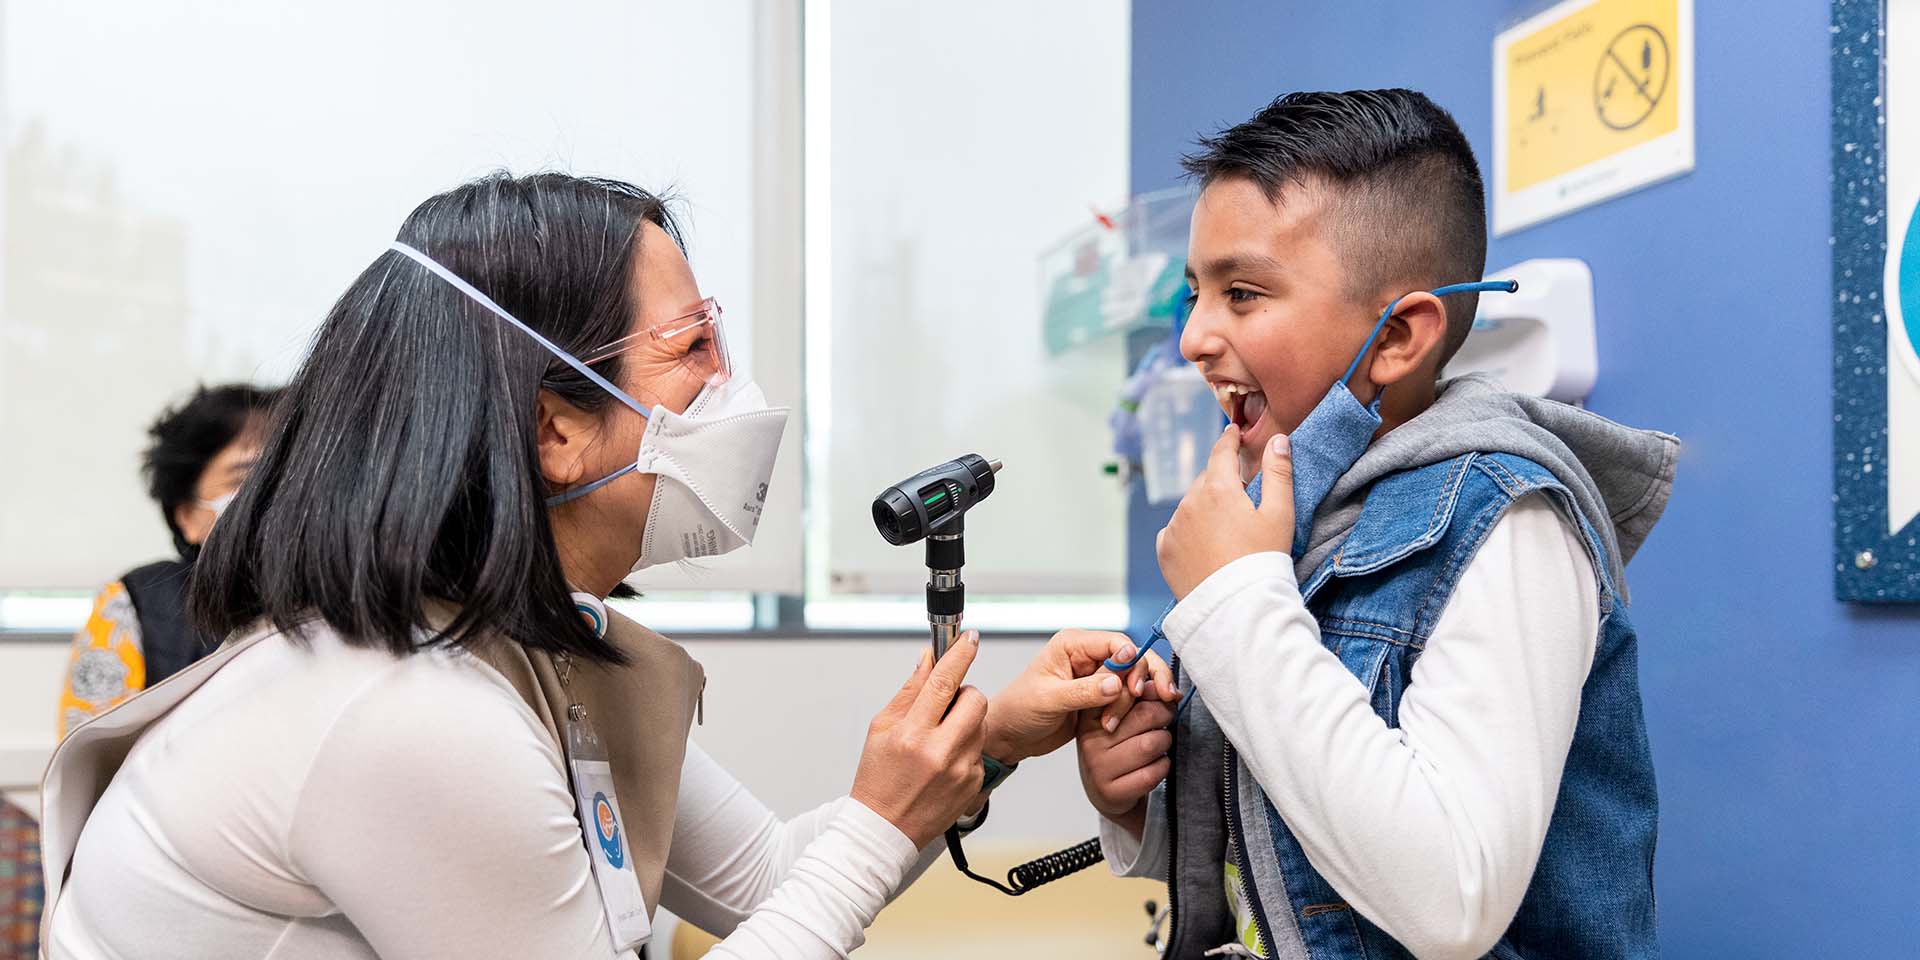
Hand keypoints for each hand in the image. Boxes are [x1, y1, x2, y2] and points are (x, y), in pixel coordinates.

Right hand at [850, 633, 988, 847]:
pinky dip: (966, 748)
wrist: (884, 829)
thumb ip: (909, 691)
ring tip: (941, 737)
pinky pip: (979, 750)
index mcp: (912, 734)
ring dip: (966, 721)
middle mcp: (939, 752)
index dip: (959, 655)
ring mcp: (960, 770)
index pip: (943, 682)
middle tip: (948, 703)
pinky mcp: (973, 784)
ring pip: (981, 724)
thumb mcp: (881, 728)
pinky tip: (944, 762)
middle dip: (965, 693)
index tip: (969, 638)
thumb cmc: (878, 778)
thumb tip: (929, 658)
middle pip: (975, 700)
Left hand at [985, 629, 1161, 763]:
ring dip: (1135, 702)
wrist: (1011, 735)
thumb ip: (1084, 691)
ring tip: (1112, 724)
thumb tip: (1117, 683)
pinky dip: (1133, 710)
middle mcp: (1088, 655)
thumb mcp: (1049, 700)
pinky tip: (1123, 725)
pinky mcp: (1102, 696)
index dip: (1133, 662)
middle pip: (1134, 658)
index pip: (1117, 643)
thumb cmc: (1019, 710)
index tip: (1136, 688)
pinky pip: (1128, 698)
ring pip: (1135, 679)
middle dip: (1142, 681)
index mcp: (1073, 644)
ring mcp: (1097, 676)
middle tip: (1148, 702)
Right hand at [1077, 698, 1175, 839]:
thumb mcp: (1124, 714)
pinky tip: (1154, 764)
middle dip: (1165, 713)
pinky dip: (1163, 766)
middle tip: (1167, 716)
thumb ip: (1142, 693)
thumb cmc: (1119, 745)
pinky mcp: (1112, 791)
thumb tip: (1164, 687)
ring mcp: (1098, 767)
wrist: (1107, 791)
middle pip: (1145, 714)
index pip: (1123, 688)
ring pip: (1152, 744)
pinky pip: (1153, 772)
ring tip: (1159, 742)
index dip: (1149, 688)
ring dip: (1165, 741)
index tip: (1159, 692)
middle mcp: (1088, 738)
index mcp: (1089, 712)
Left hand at [1156, 425, 1294, 600]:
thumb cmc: (1263, 561)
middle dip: (1221, 481)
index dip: (1229, 440)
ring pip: (1190, 505)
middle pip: (1206, 480)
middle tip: (1238, 496)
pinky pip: (1176, 529)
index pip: (1221, 452)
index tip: (1232, 432)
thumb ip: (1279, 474)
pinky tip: (1206, 545)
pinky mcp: (1165, 550)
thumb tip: (1278, 441)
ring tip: (1225, 529)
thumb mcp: (1279, 515)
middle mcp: (1189, 502)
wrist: (1235, 608)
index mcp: (1218, 489)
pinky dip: (1188, 530)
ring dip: (1204, 507)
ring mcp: (1174, 526)